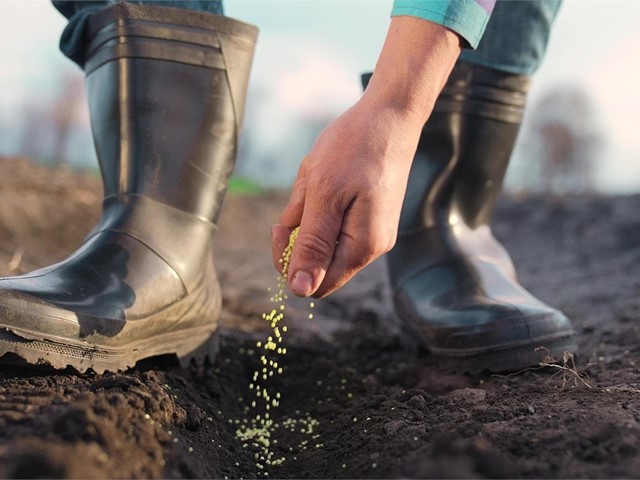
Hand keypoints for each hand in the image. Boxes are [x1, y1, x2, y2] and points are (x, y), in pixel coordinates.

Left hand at [271, 97, 422, 297]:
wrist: (390, 115)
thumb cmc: (356, 147)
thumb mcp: (324, 194)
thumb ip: (312, 245)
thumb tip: (300, 291)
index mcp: (362, 247)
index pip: (315, 284)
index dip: (290, 262)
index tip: (284, 226)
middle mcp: (371, 247)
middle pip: (318, 264)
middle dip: (299, 234)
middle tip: (301, 198)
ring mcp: (372, 232)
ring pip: (323, 240)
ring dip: (309, 214)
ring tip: (318, 180)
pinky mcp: (369, 217)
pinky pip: (333, 224)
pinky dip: (321, 204)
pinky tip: (328, 177)